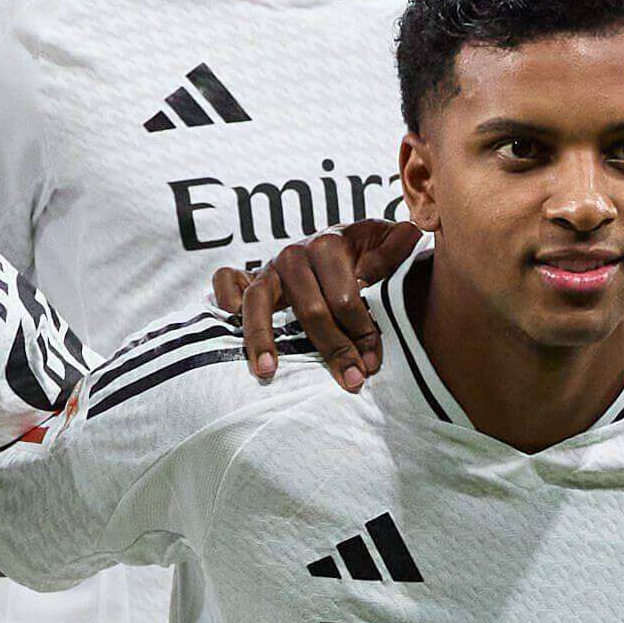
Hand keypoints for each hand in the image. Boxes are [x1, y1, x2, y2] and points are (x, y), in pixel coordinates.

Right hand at [208, 215, 404, 390]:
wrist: (336, 241)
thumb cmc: (364, 251)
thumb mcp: (386, 242)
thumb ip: (396, 247)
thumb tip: (399, 247)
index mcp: (329, 244)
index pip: (345, 297)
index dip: (362, 332)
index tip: (373, 363)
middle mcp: (294, 254)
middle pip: (310, 309)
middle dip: (334, 349)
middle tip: (351, 381)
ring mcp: (269, 267)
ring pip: (259, 301)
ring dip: (262, 337)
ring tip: (268, 372)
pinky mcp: (249, 277)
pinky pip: (226, 281)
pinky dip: (224, 297)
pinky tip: (230, 323)